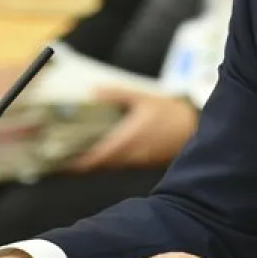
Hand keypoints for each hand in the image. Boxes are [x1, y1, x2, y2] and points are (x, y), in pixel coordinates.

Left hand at [69, 87, 197, 171]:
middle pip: (99, 164)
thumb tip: (92, 92)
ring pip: (109, 165)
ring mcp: (137, 161)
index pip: (96, 157)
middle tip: (62, 154)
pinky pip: (120, 164)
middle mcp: (130, 156)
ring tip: (76, 152)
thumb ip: (117, 95)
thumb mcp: (143, 98)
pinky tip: (101, 149)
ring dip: (93, 161)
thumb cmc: (169, 112)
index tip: (61, 160)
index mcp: (127, 141)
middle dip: (81, 161)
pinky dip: (107, 159)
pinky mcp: (143, 163)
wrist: (195, 128)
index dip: (77, 162)